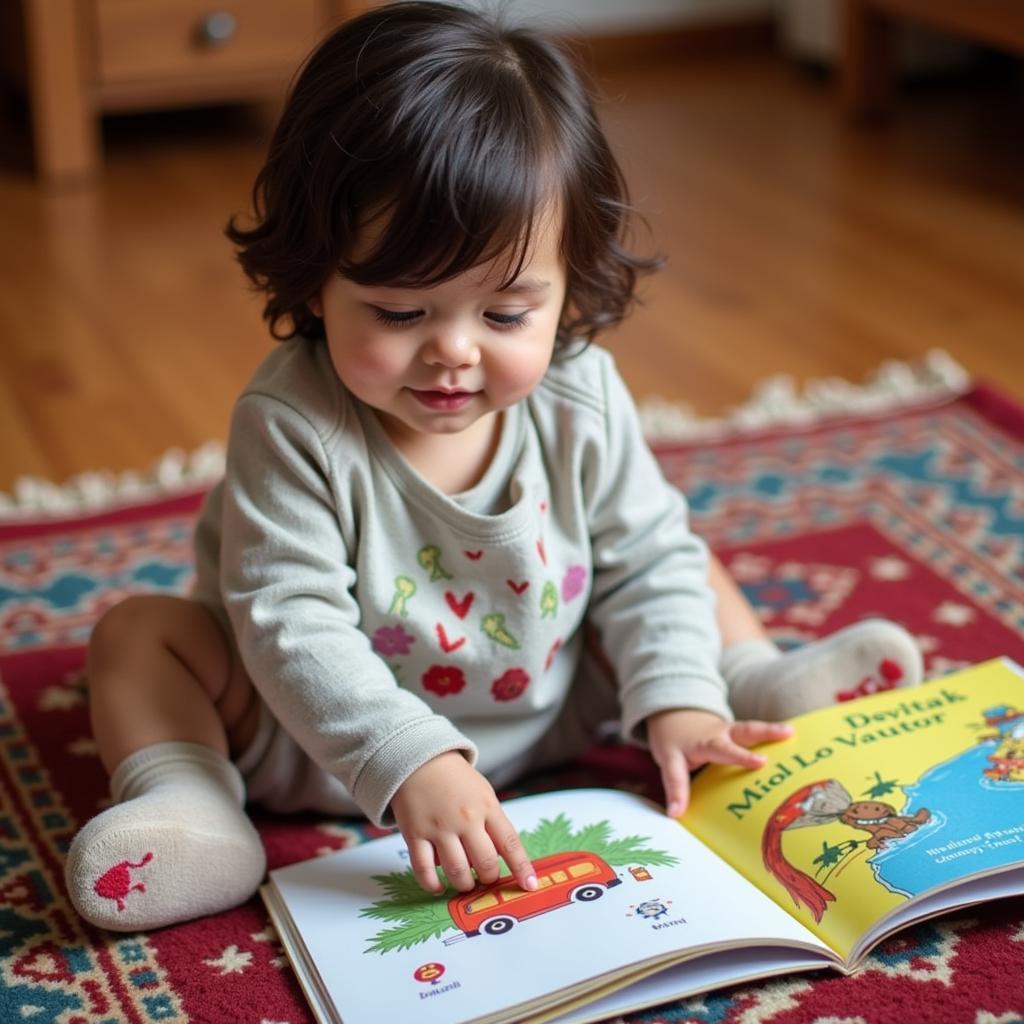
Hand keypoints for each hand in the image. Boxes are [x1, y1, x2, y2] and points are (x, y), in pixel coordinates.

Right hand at [390, 751, 536, 895]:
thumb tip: (502, 857)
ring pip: (457, 871)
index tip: (530, 885)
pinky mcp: (415, 834)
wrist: (419, 760)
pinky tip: (438, 887)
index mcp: (487, 806)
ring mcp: (439, 827)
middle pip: (485, 863)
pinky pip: (424, 870)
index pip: (510, 843)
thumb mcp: (483, 793)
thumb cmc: (455, 779)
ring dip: (464, 884)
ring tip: (464, 882)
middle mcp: (465, 818)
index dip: (521, 867)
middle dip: (488, 878)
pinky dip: (432, 885)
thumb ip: (493, 822)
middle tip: (485, 878)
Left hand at [646, 708, 792, 818]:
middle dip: (766, 732)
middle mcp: (723, 734)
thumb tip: (675, 814)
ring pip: (756, 730)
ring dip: (775, 731)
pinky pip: (759, 735)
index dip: (741, 757)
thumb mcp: (669, 761)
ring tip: (798, 732)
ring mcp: (734, 731)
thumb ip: (675, 786)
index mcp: (707, 742)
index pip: (724, 750)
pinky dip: (775, 736)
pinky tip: (798, 740)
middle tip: (789, 733)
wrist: (676, 715)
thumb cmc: (675, 740)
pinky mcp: (741, 733)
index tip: (761, 762)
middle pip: (746, 731)